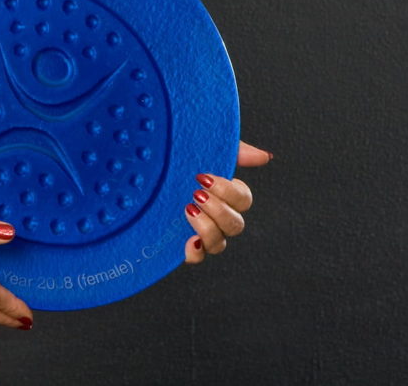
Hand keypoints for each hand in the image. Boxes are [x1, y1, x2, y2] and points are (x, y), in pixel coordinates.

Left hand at [183, 140, 270, 263]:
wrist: (142, 170)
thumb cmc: (179, 158)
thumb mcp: (206, 149)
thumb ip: (236, 152)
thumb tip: (265, 156)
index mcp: (224, 194)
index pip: (244, 200)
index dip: (229, 191)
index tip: (205, 178)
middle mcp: (216, 216)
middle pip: (236, 224)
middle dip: (218, 209)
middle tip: (196, 194)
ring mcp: (200, 232)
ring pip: (219, 243)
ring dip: (207, 227)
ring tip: (188, 209)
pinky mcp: (181, 243)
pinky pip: (197, 258)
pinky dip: (196, 252)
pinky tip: (189, 240)